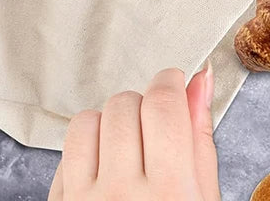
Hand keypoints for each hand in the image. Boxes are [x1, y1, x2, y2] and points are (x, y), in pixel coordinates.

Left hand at [48, 65, 220, 200]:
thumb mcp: (203, 196)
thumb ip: (200, 135)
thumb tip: (200, 80)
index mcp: (171, 189)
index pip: (162, 103)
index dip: (170, 81)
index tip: (174, 82)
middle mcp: (123, 194)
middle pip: (125, 105)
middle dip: (144, 104)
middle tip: (156, 126)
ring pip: (89, 120)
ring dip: (111, 121)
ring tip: (128, 143)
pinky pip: (66, 151)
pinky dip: (88, 147)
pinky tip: (107, 166)